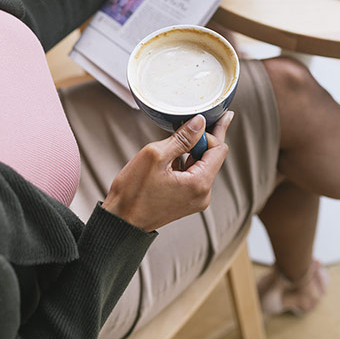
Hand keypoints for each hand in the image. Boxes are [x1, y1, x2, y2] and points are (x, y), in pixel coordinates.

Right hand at [102, 112, 233, 231]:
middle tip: (199, 117)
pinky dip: (186, 161)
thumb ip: (182, 138)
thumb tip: (200, 122)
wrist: (121, 221)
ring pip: (202, 165)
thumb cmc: (134, 192)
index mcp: (200, 183)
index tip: (201, 116)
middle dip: (204, 138)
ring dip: (193, 149)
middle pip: (213, 157)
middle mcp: (203, 194)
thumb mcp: (156, 155)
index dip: (210, 132)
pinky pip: (193, 175)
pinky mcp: (186, 200)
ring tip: (182, 134)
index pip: (219, 150)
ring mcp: (195, 199)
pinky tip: (175, 152)